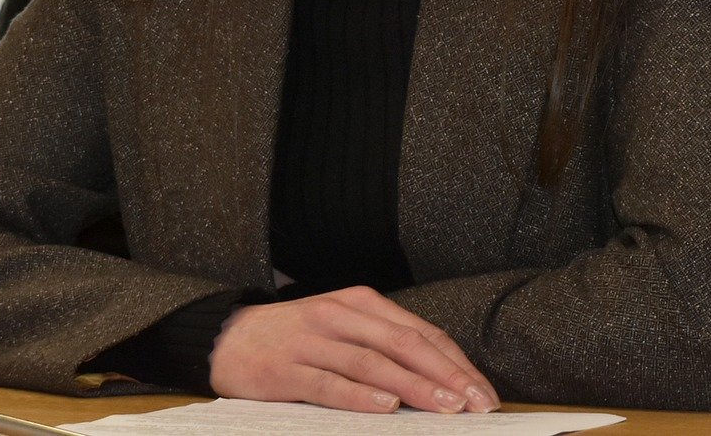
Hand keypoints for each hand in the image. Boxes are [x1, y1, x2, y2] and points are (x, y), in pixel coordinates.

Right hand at [208, 285, 497, 413]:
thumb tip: (441, 380)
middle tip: (475, 404)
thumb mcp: (344, 329)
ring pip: (372, 362)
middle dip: (445, 376)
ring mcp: (312, 341)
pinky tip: (386, 406)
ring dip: (413, 386)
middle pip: (404, 344)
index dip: (455, 364)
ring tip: (444, 407)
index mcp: (360, 303)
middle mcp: (340, 315)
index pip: (420, 333)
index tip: (483, 393)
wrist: (228, 338)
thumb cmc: (296, 339)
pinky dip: (360, 395)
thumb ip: (385, 346)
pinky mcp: (286, 369)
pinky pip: (329, 382)